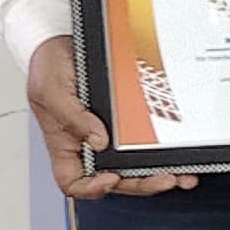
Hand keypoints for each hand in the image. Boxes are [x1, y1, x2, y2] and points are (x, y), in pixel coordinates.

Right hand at [26, 37, 192, 199]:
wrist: (61, 41)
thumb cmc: (47, 66)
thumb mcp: (52, 91)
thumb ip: (73, 118)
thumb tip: (98, 141)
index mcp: (64, 144)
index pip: (73, 181)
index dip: (92, 187)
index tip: (112, 178)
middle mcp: (86, 144)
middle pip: (113, 179)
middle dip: (141, 184)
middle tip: (166, 179)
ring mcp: (106, 134)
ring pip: (132, 166)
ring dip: (157, 173)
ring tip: (182, 175)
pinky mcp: (122, 121)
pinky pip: (141, 143)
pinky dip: (160, 151)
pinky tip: (177, 153)